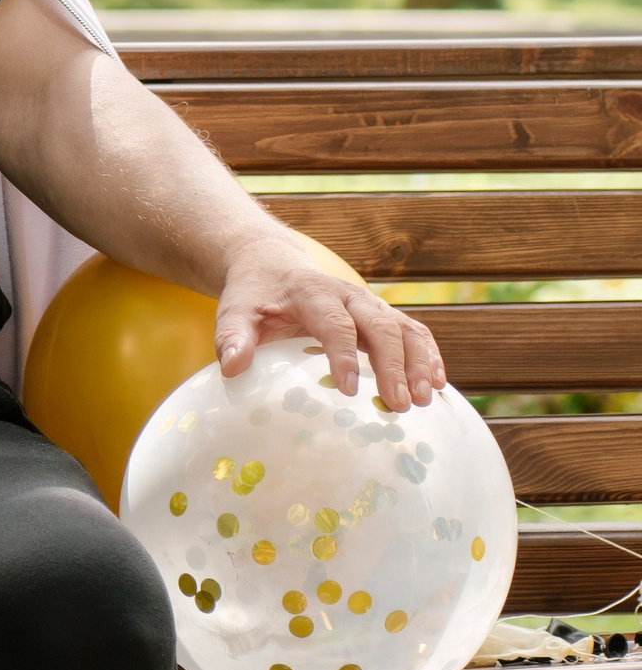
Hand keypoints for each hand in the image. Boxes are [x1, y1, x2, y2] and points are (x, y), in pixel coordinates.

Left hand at [213, 238, 445, 410]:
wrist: (270, 265)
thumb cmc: (253, 296)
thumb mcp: (234, 311)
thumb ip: (231, 337)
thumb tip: (232, 367)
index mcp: (311, 292)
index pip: (334, 323)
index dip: (344, 355)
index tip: (349, 390)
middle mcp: (347, 294)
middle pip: (379, 326)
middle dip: (393, 365)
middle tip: (400, 404)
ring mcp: (368, 304)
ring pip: (404, 328)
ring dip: (419, 362)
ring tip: (423, 399)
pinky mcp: (380, 314)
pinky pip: (413, 331)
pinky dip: (428, 355)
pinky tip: (436, 385)